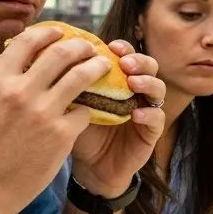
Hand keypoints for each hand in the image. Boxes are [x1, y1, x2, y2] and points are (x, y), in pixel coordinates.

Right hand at [0, 25, 109, 213]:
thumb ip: (7, 79)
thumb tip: (29, 54)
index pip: (26, 41)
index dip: (48, 32)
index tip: (62, 31)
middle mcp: (19, 92)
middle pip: (60, 53)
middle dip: (81, 46)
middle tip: (90, 47)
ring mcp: (42, 113)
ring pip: (81, 76)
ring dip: (97, 67)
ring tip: (104, 66)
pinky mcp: (61, 134)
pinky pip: (86, 111)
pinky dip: (91, 109)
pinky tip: (95, 109)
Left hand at [69, 41, 165, 197]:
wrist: (89, 167)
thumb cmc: (79, 132)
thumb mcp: (72, 105)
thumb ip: (69, 84)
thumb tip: (53, 58)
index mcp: (118, 80)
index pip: (127, 56)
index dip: (123, 48)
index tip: (110, 46)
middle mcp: (136, 91)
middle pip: (149, 65)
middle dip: (139, 60)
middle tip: (125, 64)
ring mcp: (147, 110)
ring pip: (159, 88)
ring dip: (147, 82)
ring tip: (133, 83)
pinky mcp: (151, 132)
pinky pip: (157, 118)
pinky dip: (149, 113)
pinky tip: (136, 113)